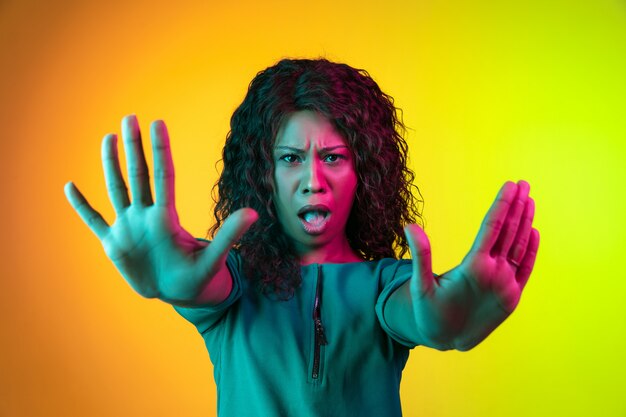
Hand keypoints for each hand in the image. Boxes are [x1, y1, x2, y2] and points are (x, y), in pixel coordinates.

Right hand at [64, 115, 257, 304]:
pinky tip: (69, 187)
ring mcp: (127, 228)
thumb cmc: (197, 276)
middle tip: (130, 117)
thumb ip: (228, 236)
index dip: (160, 150)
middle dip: (134, 147)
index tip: (158, 123)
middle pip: (138, 175)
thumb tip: (254, 213)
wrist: (179, 293)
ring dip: (111, 164)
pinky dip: (81, 206)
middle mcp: (145, 216)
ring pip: (117, 189)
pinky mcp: (113, 244)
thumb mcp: (213, 259)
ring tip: (109, 137)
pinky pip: (94, 221)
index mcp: (166, 218)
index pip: (163, 176)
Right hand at [404, 181, 538, 349]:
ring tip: (530, 200)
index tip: (510, 185)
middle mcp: (495, 274)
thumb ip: (420, 254)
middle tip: (523, 184)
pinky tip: (534, 232)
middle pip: (510, 232)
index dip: (502, 204)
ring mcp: (507, 286)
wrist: (448, 341)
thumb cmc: (430, 311)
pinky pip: (526, 267)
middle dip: (517, 206)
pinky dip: (531, 249)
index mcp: (474, 268)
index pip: (492, 226)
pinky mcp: (513, 297)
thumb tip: (410, 226)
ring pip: (520, 246)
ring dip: (526, 222)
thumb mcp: (420, 285)